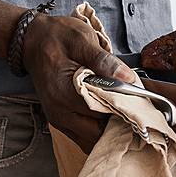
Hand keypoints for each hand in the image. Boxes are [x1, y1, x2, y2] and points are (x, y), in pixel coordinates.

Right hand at [21, 14, 136, 152]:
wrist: (32, 40)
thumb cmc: (57, 37)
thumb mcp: (81, 39)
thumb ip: (104, 61)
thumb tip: (127, 77)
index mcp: (64, 92)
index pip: (102, 113)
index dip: (125, 111)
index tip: (144, 106)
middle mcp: (59, 112)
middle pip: (98, 133)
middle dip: (120, 125)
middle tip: (140, 112)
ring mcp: (58, 118)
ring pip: (91, 139)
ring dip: (110, 130)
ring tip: (128, 115)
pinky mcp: (60, 120)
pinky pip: (83, 135)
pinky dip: (99, 130)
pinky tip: (112, 117)